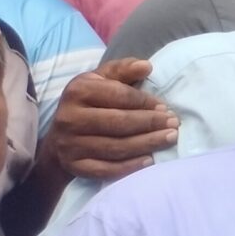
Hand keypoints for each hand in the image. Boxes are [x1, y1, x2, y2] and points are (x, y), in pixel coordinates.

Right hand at [42, 61, 175, 180]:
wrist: (60, 137)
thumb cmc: (90, 104)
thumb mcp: (101, 81)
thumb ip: (122, 70)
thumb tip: (146, 66)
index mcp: (77, 91)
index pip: (119, 96)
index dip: (146, 102)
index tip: (166, 108)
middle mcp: (69, 117)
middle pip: (119, 122)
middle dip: (151, 123)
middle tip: (174, 124)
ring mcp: (69, 144)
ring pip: (116, 147)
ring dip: (147, 144)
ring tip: (169, 139)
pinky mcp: (74, 166)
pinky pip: (106, 169)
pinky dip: (131, 166)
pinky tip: (150, 161)